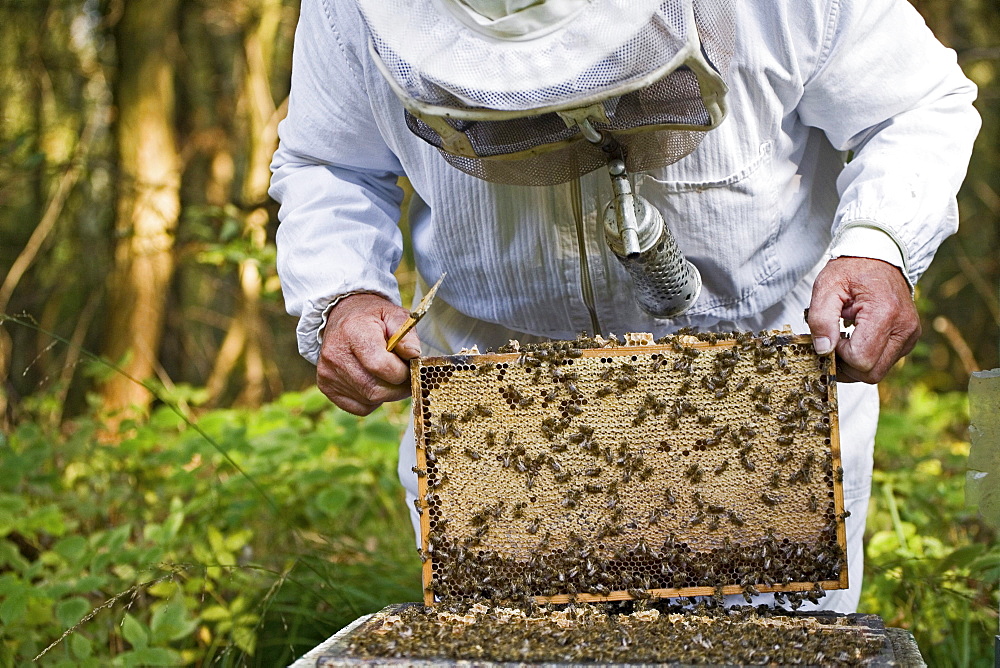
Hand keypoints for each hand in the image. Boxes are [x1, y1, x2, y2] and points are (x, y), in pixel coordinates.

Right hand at [317, 293, 420, 414]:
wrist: (342, 317)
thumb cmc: (372, 318)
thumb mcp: (394, 315)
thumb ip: (407, 335)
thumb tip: (413, 356)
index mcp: (354, 331)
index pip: (380, 365)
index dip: (401, 371)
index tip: (409, 365)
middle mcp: (335, 354)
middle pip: (375, 389)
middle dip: (398, 387)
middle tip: (406, 376)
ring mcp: (328, 372)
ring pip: (369, 400)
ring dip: (387, 393)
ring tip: (390, 376)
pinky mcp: (326, 385)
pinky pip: (359, 407)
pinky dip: (373, 400)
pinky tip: (374, 382)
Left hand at [807, 257, 919, 383]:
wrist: (879, 256)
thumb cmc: (852, 269)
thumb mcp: (827, 286)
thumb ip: (820, 318)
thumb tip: (823, 350)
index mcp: (885, 313)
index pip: (861, 359)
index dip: (839, 355)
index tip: (830, 336)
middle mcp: (905, 328)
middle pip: (872, 373)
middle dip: (846, 366)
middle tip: (832, 344)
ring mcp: (910, 335)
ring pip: (879, 371)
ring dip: (856, 362)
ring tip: (844, 337)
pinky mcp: (909, 338)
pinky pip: (885, 361)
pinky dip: (867, 356)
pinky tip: (857, 338)